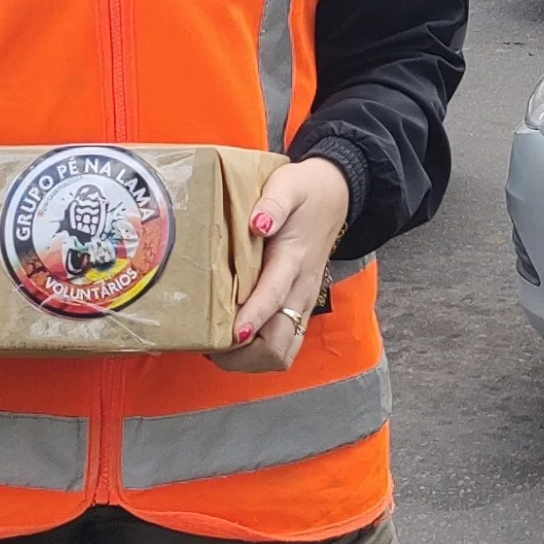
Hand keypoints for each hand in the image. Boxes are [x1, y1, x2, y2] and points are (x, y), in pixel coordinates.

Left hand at [212, 156, 349, 373]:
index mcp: (294, 259)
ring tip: (217, 348)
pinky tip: (234, 341)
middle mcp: (300, 290)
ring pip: (282, 352)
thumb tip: (258, 224)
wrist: (335, 196)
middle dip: (244, 353)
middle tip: (208, 344)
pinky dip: (258, 353)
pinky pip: (284, 345)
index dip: (253, 318)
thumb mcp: (289, 185)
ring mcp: (302, 303)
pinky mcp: (300, 308)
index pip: (273, 297)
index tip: (233, 333)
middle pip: (278, 343)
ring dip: (250, 359)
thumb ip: (274, 204)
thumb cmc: (305, 191)